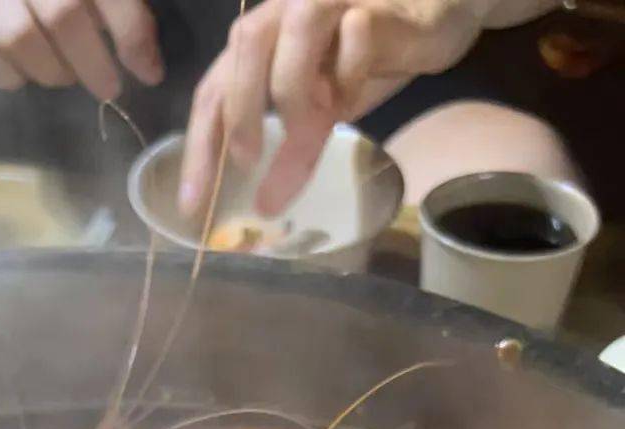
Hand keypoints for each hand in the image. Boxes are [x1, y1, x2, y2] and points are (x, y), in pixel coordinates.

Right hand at [0, 0, 163, 98]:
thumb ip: (124, 6)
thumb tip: (147, 64)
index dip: (132, 35)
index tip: (149, 73)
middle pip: (63, 16)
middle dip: (93, 64)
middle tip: (107, 86)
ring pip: (18, 38)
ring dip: (52, 71)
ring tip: (66, 75)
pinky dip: (7, 75)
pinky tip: (25, 75)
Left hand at [180, 0, 496, 219]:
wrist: (438, 12)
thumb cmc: (372, 55)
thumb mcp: (325, 111)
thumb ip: (294, 148)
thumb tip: (266, 206)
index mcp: (264, 36)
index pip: (214, 88)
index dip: (200, 147)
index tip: (194, 205)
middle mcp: (288, 8)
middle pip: (243, 47)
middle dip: (240, 112)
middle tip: (249, 162)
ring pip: (294, 31)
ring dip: (293, 89)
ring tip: (309, 125)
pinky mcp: (376, 6)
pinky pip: (356, 37)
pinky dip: (349, 74)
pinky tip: (356, 94)